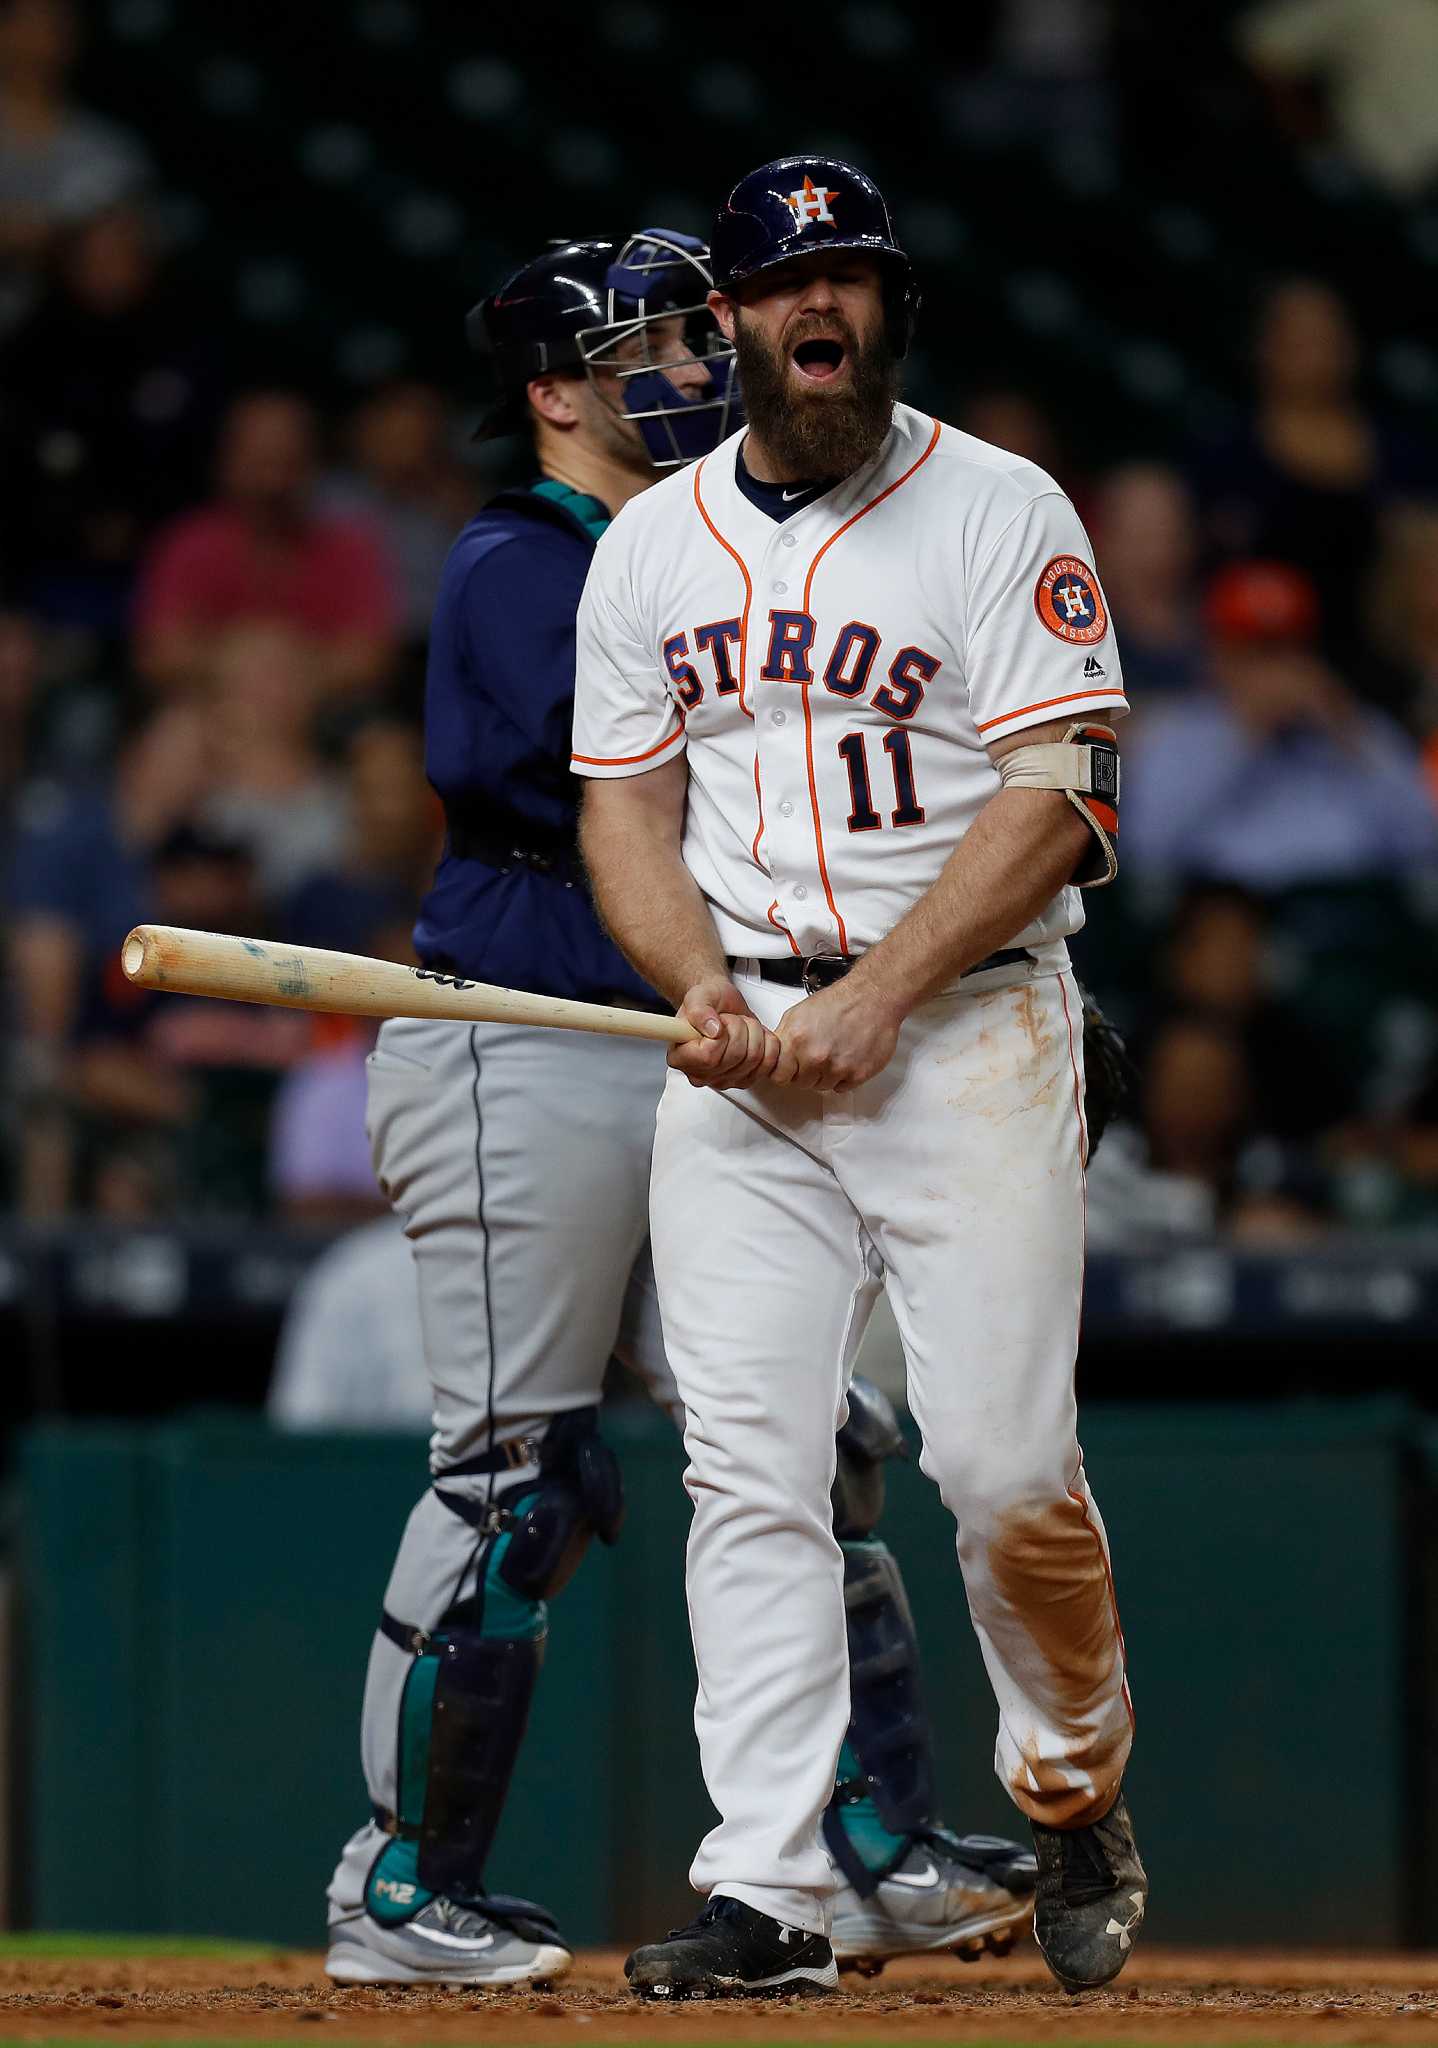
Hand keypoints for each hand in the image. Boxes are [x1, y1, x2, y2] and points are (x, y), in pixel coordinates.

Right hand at [668, 975, 783, 1089]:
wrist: (723, 1005)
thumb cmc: (708, 1002)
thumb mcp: (698, 996)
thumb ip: (699, 1010)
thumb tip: (711, 1028)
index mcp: (680, 1057)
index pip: (708, 1056)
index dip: (719, 1036)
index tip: (717, 1023)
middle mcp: (699, 1074)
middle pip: (735, 1056)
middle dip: (739, 1028)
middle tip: (729, 1020)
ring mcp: (723, 1081)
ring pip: (754, 1058)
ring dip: (753, 1033)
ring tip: (739, 1026)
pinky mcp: (744, 1080)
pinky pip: (768, 1063)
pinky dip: (767, 1043)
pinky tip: (753, 1036)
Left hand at [772, 980, 904, 1091]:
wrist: (872, 998)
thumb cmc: (839, 1002)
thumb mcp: (799, 1013)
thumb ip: (784, 1037)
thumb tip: (776, 1055)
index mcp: (797, 1040)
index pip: (779, 1076)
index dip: (784, 1071)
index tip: (790, 1068)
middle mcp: (816, 1057)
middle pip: (800, 1083)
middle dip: (805, 1072)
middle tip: (817, 1054)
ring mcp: (838, 1068)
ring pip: (822, 1087)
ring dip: (825, 1075)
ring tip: (834, 1052)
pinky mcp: (858, 1074)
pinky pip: (842, 1087)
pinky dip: (844, 1077)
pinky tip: (847, 1058)